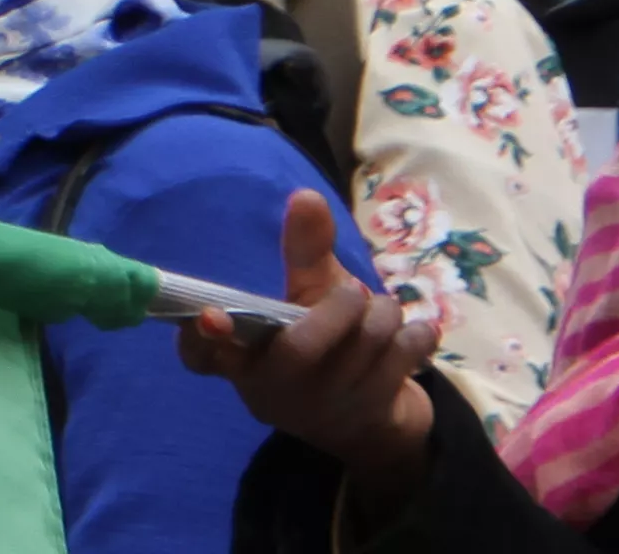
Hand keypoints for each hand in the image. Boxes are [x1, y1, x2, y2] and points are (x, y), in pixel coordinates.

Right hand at [177, 192, 435, 499]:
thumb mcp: (307, 298)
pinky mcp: (370, 418)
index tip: (212, 315)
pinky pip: (399, 367)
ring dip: (382, 318)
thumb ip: (303, 250)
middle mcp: (275, 389)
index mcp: (243, 362)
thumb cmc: (327, 346)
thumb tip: (307, 196)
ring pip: (358, 354)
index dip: (201, 338)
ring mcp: (325, 409)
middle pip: (299, 350)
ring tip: (385, 309)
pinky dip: (415, 338)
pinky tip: (418, 331)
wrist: (372, 422)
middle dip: (335, 312)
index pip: (201, 356)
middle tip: (354, 290)